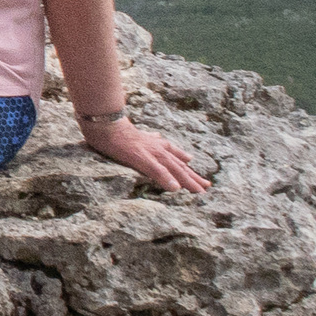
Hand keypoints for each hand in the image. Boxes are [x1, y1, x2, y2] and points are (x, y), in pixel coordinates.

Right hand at [81, 115, 210, 192]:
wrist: (107, 124)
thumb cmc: (120, 130)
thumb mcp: (140, 134)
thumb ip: (152, 137)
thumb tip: (159, 137)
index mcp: (159, 145)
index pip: (178, 159)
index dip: (190, 169)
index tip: (201, 178)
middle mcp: (159, 149)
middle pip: (180, 166)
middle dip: (194, 177)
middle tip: (207, 187)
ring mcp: (152, 154)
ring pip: (174, 169)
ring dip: (187, 180)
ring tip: (198, 191)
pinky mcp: (142, 158)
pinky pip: (157, 170)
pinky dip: (167, 179)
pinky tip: (175, 189)